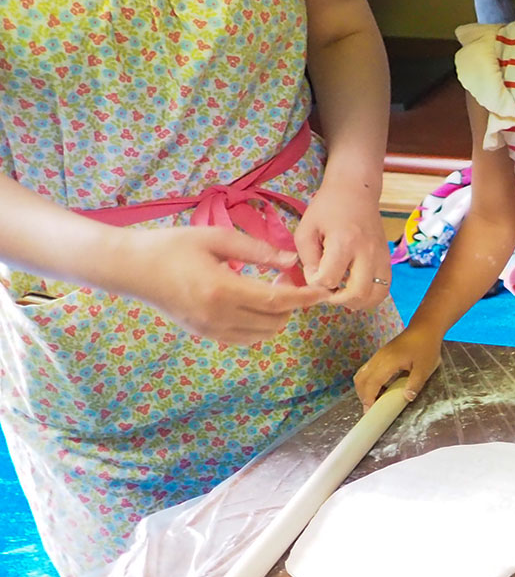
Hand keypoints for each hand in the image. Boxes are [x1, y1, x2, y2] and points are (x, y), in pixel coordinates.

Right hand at [115, 226, 331, 343]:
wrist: (130, 268)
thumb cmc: (172, 246)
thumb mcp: (216, 238)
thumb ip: (257, 251)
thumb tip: (291, 262)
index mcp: (221, 291)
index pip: (276, 302)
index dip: (305, 298)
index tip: (323, 291)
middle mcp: (217, 317)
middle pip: (274, 322)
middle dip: (292, 304)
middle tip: (287, 279)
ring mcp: (209, 330)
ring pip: (262, 335)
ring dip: (277, 316)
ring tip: (271, 289)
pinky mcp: (203, 334)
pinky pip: (244, 339)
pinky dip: (260, 325)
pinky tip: (255, 302)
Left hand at [295, 181, 390, 311]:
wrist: (356, 190)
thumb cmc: (327, 208)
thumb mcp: (306, 229)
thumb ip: (307, 259)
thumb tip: (316, 282)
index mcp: (344, 242)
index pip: (328, 280)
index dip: (315, 283)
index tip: (312, 273)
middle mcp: (367, 252)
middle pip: (357, 294)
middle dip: (337, 300)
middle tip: (327, 291)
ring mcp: (381, 257)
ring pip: (376, 296)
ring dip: (356, 302)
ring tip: (342, 293)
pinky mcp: (388, 259)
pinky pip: (384, 288)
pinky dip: (370, 296)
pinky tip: (356, 289)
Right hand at [353, 327, 442, 407]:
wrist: (425, 328)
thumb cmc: (426, 347)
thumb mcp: (425, 367)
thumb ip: (415, 383)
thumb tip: (406, 398)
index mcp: (388, 362)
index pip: (371, 383)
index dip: (368, 398)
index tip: (369, 411)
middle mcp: (378, 358)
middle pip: (361, 379)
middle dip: (363, 396)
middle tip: (370, 409)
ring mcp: (378, 355)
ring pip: (362, 374)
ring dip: (364, 389)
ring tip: (374, 400)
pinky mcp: (380, 354)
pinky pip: (367, 370)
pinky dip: (368, 381)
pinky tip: (379, 388)